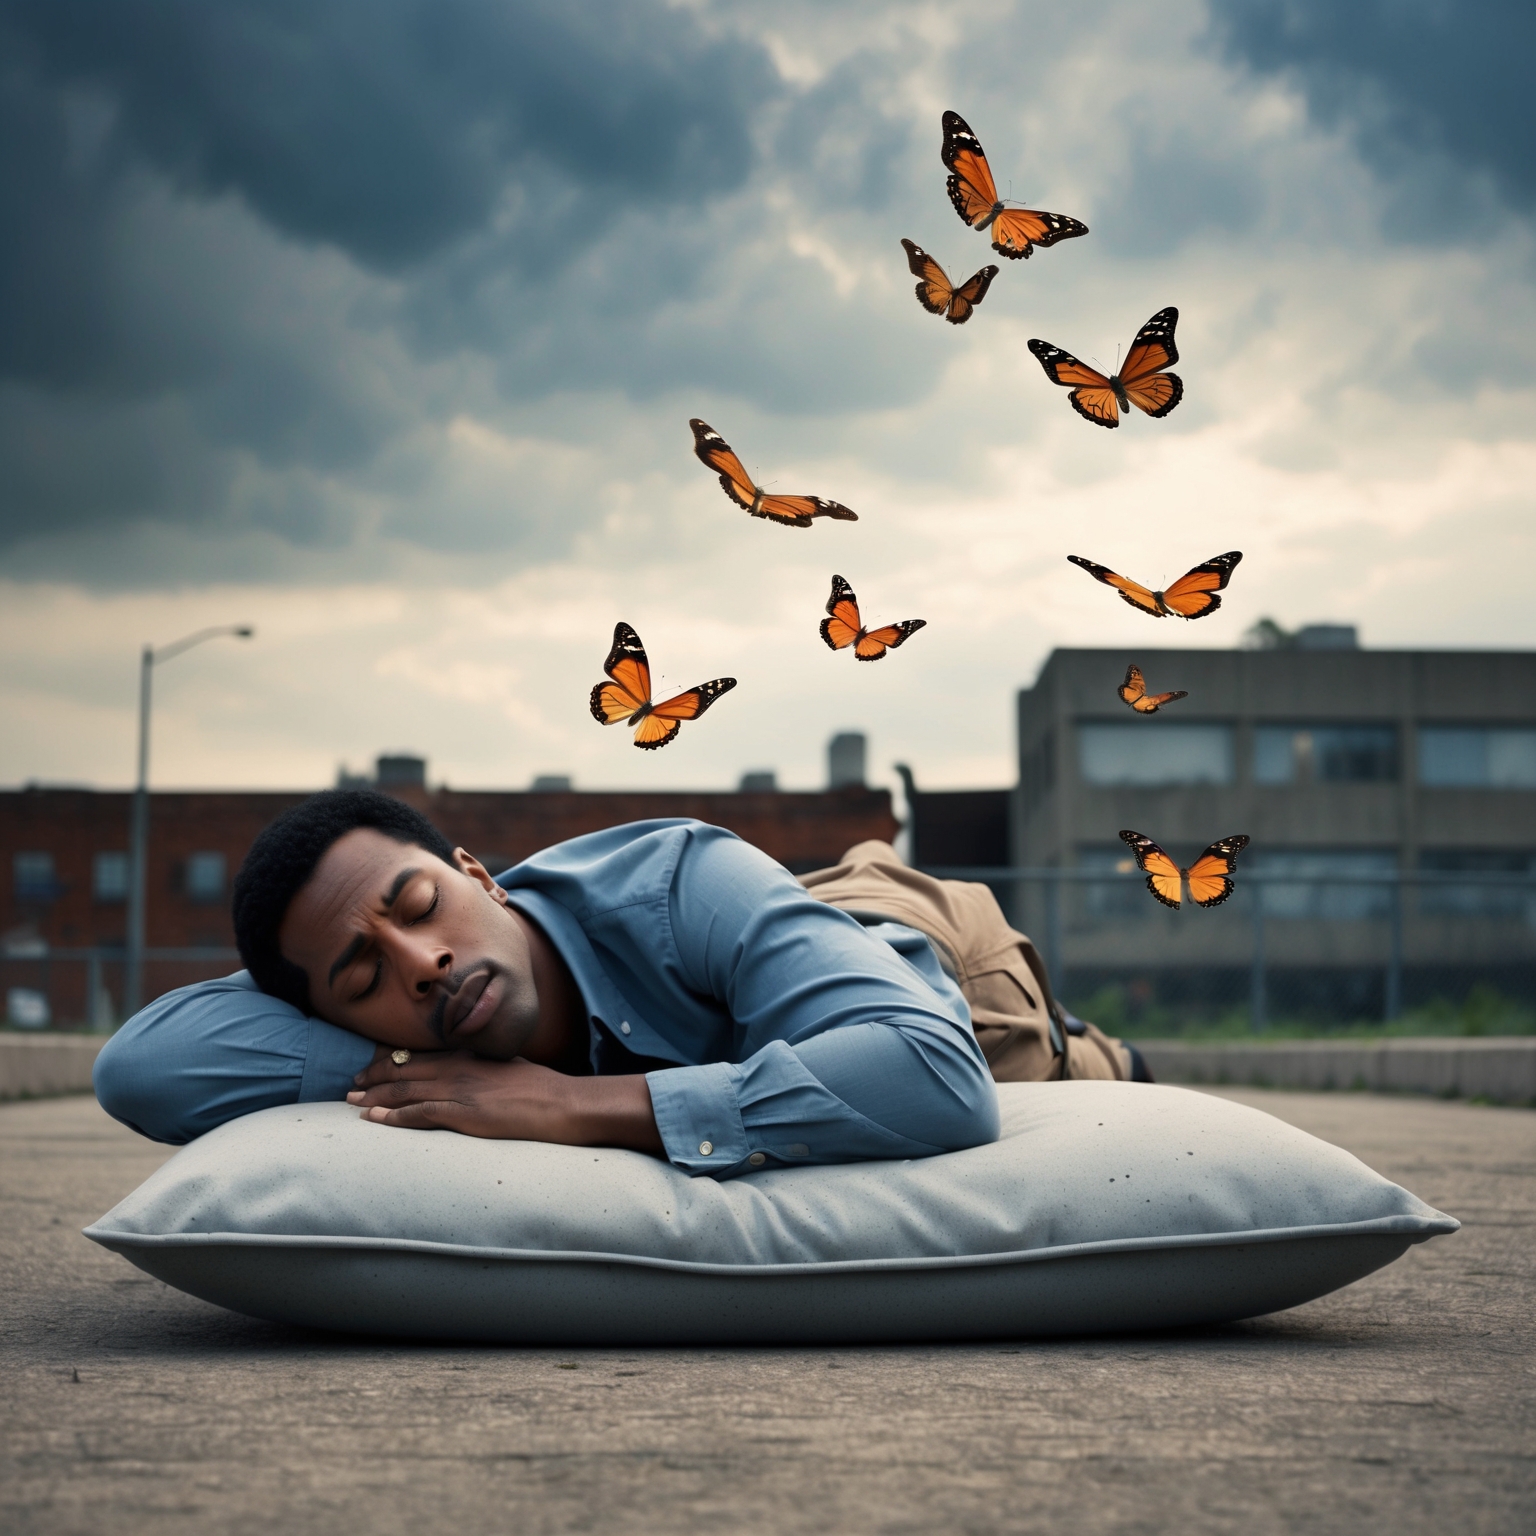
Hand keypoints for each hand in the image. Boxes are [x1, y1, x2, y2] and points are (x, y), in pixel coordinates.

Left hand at [346, 1051, 662, 1152]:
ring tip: (352, 1103)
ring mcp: (460, 1091)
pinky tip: (374, 1120)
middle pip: (406, 1071)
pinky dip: (394, 1116)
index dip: (392, 1062)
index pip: (421, 1057)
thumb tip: (474, 1068)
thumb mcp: (508, 1067)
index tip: (372, 1067)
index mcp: (469, 1057)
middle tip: (351, 1086)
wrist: (560, 1104)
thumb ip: (484, 1067)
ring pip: (406, 1092)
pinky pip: (420, 1114)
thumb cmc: (540, 1088)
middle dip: (375, 1079)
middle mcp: (459, 1069)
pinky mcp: (463, 1114)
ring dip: (376, 1098)